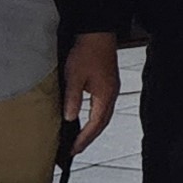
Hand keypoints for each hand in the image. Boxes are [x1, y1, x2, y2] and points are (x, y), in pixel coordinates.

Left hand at [60, 31, 120, 154]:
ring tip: (80, 139)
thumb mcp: (74, 76)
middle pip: (102, 123)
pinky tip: (86, 119)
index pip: (95, 124)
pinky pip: (102, 107)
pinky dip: (94, 118)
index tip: (73, 150)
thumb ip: (73, 99)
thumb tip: (70, 119)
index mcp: (105, 95)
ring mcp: (111, 89)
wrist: (98, 33)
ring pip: (103, 116)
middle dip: (89, 138)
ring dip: (92, 129)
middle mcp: (111, 95)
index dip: (84, 139)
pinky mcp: (108, 84)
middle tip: (75, 150)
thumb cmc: (86, 52)